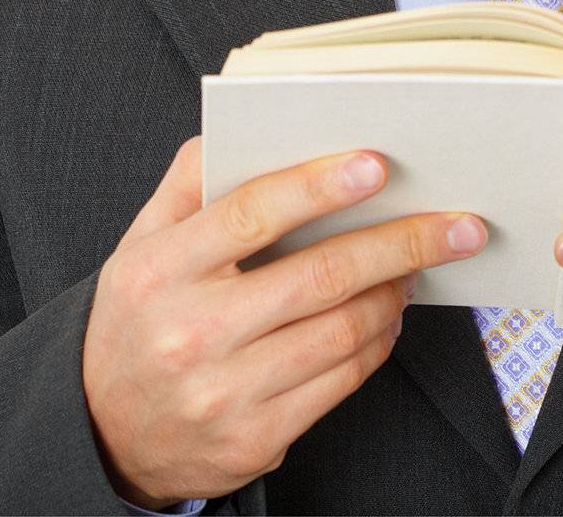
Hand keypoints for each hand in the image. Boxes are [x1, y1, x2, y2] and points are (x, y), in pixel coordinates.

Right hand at [83, 135, 488, 507]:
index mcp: (160, 269)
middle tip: (457, 223)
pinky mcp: (255, 440)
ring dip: (395, 292)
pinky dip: (377, 342)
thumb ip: (191, 179)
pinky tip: (388, 314)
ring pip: (341, 332)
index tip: (378, 164)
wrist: (104, 432)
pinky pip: (339, 382)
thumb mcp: (141, 241)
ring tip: (419, 264)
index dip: (320, 185)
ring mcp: (224, 392)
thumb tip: (250, 124)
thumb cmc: (140, 316)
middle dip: (400, 243)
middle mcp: (191, 332)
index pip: (252, 213)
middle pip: (319, 276)